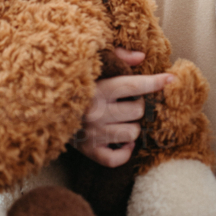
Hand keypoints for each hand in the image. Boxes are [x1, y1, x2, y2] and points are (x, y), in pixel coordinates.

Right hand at [75, 48, 174, 167]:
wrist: (44, 104)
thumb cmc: (75, 83)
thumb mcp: (93, 64)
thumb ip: (117, 57)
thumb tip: (141, 57)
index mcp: (98, 89)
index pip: (132, 85)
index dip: (154, 82)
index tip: (171, 78)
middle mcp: (96, 113)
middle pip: (137, 112)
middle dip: (139, 106)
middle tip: (128, 101)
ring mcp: (93, 134)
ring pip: (132, 134)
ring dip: (132, 126)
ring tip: (122, 119)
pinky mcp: (89, 151)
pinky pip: (117, 159)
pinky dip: (125, 152)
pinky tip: (122, 142)